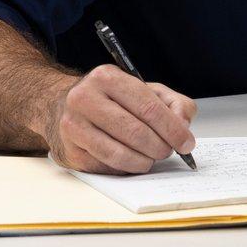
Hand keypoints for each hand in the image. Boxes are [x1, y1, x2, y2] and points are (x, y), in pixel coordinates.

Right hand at [42, 64, 198, 173]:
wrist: (59, 105)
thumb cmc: (108, 99)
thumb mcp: (142, 89)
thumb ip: (172, 102)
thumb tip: (183, 125)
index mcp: (106, 77)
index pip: (148, 106)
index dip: (172, 128)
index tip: (186, 143)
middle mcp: (84, 98)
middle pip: (135, 132)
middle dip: (160, 147)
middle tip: (168, 152)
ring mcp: (73, 126)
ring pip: (120, 154)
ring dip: (144, 161)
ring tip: (150, 158)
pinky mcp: (70, 150)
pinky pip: (107, 166)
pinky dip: (126, 168)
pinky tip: (131, 161)